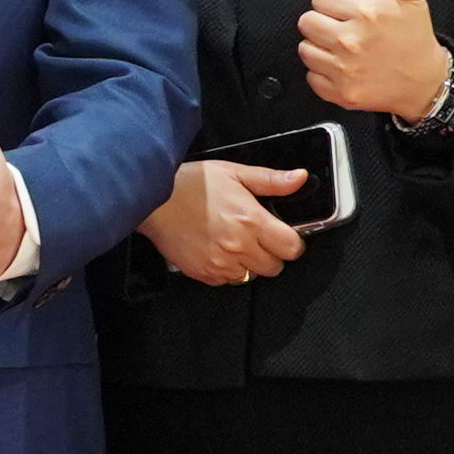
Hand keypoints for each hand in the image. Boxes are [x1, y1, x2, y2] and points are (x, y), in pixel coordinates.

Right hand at [133, 153, 308, 284]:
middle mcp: (239, 246)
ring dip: (248, 263)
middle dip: (270, 254)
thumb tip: (300, 178)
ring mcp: (220, 263)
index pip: (292, 248)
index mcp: (252, 221)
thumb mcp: (234, 173)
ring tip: (233, 242)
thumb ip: (271, 180)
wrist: (153, 200)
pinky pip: (227, 280)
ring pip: (251, 276)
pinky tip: (216, 250)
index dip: (290, 241)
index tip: (281, 234)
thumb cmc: (191, 183)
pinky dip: (227, 270)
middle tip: (256, 237)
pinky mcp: (203, 273)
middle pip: (275, 267)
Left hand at [296, 0, 453, 120]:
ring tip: (342, 49)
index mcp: (365, 14)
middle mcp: (351, 41)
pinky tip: (342, 68)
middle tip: (342, 29)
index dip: (333, 3)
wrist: (425, 83)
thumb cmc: (415, 39)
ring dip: (320, 48)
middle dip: (322, 23)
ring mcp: (344, 69)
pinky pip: (311, 77)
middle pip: (307, 22)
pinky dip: (323, 74)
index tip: (347, 11)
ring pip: (305, 49)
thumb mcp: (411, 0)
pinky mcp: (340, 93)